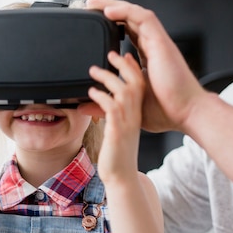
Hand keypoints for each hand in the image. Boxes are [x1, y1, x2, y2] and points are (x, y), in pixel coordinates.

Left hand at [84, 0, 207, 134]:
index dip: (114, 27)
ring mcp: (158, 44)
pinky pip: (144, 19)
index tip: (94, 27)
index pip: (129, 35)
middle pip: (130, 20)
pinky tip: (109, 12)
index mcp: (147, 60)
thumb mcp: (125, 106)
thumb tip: (84, 107)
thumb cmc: (165, 112)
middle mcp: (153, 48)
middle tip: (90, 8)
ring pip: (136, 15)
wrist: (186, 113)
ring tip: (95, 5)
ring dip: (115, 7)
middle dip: (110, 11)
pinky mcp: (161, 43)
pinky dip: (126, 12)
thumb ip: (104, 103)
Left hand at [88, 52, 144, 182]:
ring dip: (108, 77)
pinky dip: (101, 96)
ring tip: (94, 71)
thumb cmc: (118, 157)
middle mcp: (135, 117)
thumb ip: (114, 116)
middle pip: (136, 82)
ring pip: (124, 90)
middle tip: (110, 54)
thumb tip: (102, 104)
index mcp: (137, 115)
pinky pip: (111, 106)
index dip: (134, 68)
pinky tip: (91, 93)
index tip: (125, 56)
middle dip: (124, 65)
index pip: (141, 85)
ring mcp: (128, 123)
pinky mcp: (117, 130)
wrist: (121, 177)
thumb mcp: (118, 132)